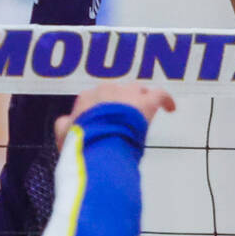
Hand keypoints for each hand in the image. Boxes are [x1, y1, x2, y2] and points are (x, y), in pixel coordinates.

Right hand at [54, 82, 174, 148]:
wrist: (99, 144)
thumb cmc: (82, 144)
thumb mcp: (65, 137)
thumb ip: (64, 127)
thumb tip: (65, 122)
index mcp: (86, 98)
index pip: (96, 98)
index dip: (101, 111)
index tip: (103, 124)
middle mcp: (106, 90)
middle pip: (117, 92)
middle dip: (120, 105)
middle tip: (123, 123)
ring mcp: (127, 95)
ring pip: (137, 90)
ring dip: (139, 101)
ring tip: (142, 114)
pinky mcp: (145, 102)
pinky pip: (160, 94)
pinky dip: (166, 100)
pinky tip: (170, 108)